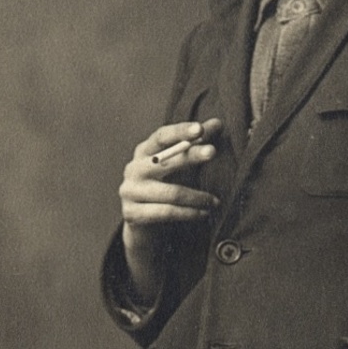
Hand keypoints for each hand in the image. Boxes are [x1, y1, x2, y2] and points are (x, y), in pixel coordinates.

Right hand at [119, 119, 222, 302]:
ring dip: (197, 196)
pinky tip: (205, 213)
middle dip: (190, 155)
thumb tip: (218, 123)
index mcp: (144, 152)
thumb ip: (196, 144)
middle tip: (213, 151)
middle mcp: (133, 169)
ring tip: (216, 201)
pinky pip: (167, 213)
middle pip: (164, 160)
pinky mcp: (132, 214)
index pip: (161, 136)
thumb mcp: (180, 165)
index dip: (180, 132)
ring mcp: (130, 192)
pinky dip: (189, 213)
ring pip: (170, 192)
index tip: (200, 129)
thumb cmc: (166, 188)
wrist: (145, 226)